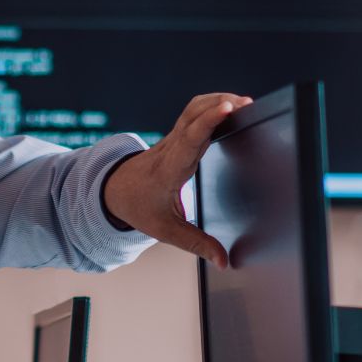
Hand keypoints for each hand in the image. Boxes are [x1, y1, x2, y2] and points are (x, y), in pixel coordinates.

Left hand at [101, 91, 252, 266]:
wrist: (114, 191)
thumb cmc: (139, 208)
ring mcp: (172, 138)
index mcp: (170, 169)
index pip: (190, 139)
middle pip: (193, 115)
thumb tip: (225, 261)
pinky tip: (230, 107)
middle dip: (219, 103)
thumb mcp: (166, 230)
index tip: (227, 108)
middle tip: (247, 103)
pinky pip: (193, 113)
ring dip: (216, 100)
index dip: (209, 122)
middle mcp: (171, 148)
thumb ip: (197, 245)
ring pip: (193, 108)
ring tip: (244, 103)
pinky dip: (211, 105)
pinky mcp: (177, 135)